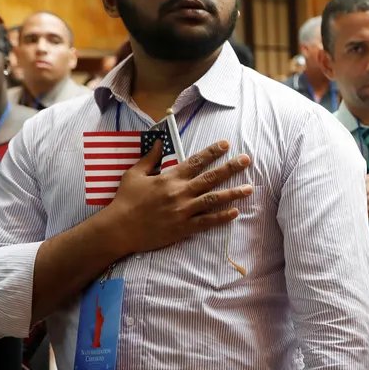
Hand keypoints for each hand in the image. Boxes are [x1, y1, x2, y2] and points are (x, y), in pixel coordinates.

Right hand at [104, 139, 252, 254]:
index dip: (212, 152)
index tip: (226, 144)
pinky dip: (222, 217)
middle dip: (230, 168)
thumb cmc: (125, 200)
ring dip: (233, 193)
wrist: (119, 228)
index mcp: (169, 177)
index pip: (195, 161)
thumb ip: (149, 158)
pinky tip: (235, 212)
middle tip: (247, 160)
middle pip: (210, 177)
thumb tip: (158, 141)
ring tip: (249, 188)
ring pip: (214, 199)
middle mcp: (180, 192)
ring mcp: (184, 210)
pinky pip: (207, 221)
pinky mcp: (184, 227)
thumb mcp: (134, 174)